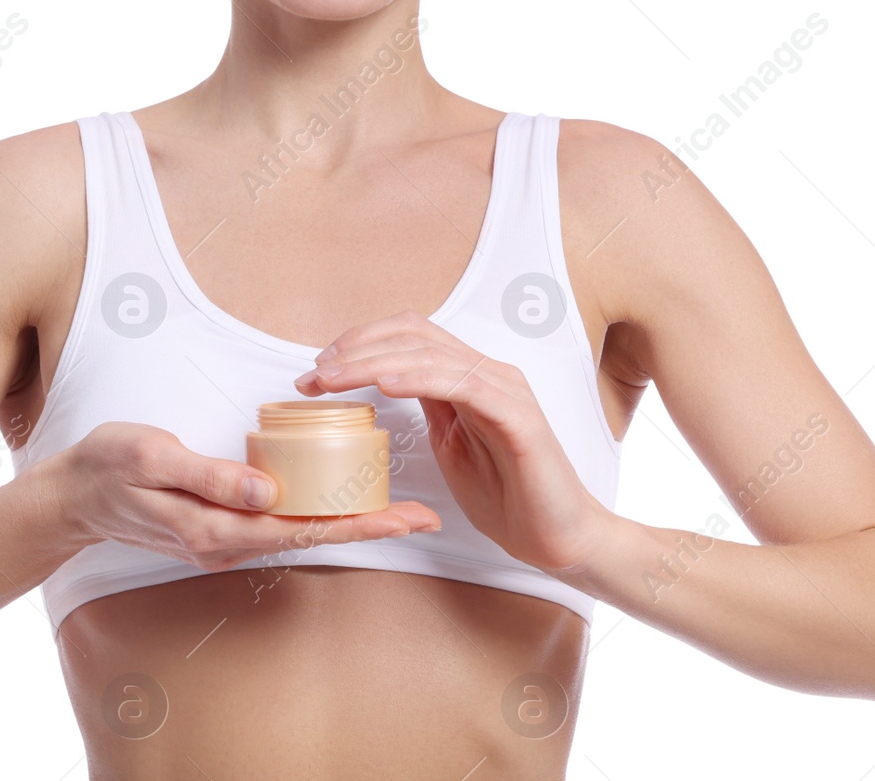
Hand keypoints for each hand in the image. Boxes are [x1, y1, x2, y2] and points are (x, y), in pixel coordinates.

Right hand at [45, 421, 441, 573]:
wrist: (71, 493)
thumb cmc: (109, 467)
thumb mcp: (154, 457)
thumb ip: (210, 476)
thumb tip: (267, 491)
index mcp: (216, 528)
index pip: (302, 529)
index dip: (357, 523)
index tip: (402, 518)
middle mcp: (227, 543)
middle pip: (312, 535)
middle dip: (369, 525)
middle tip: (422, 515)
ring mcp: (224, 540)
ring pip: (299, 532)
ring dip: (347, 521)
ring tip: (396, 509)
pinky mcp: (221, 528)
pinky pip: (280, 524)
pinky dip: (316, 514)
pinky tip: (340, 500)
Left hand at [293, 312, 610, 574]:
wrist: (560, 539)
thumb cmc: (509, 497)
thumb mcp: (452, 445)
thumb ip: (429, 409)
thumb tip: (384, 386)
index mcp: (470, 376)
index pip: (411, 335)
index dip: (361, 341)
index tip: (320, 368)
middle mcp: (490, 372)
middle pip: (414, 335)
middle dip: (356, 349)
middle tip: (314, 374)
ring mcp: (506, 391)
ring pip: (431, 356)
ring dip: (374, 363)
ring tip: (334, 378)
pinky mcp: (520, 418)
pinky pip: (464, 385)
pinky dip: (420, 378)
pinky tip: (386, 385)